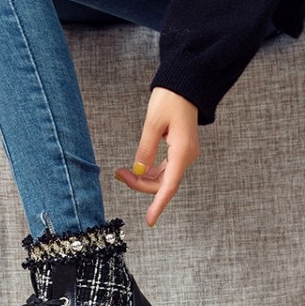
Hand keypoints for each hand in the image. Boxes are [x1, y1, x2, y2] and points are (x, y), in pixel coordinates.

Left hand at [114, 87, 199, 227]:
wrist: (186, 84)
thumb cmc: (170, 100)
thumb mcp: (152, 123)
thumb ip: (145, 149)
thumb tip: (138, 172)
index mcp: (183, 151)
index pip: (169, 186)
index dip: (158, 205)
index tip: (149, 221)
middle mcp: (187, 156)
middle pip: (163, 183)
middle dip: (139, 184)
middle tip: (118, 174)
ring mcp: (184, 154)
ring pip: (163, 177)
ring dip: (142, 179)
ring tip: (121, 171)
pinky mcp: (180, 150)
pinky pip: (165, 169)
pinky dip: (149, 172)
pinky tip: (135, 169)